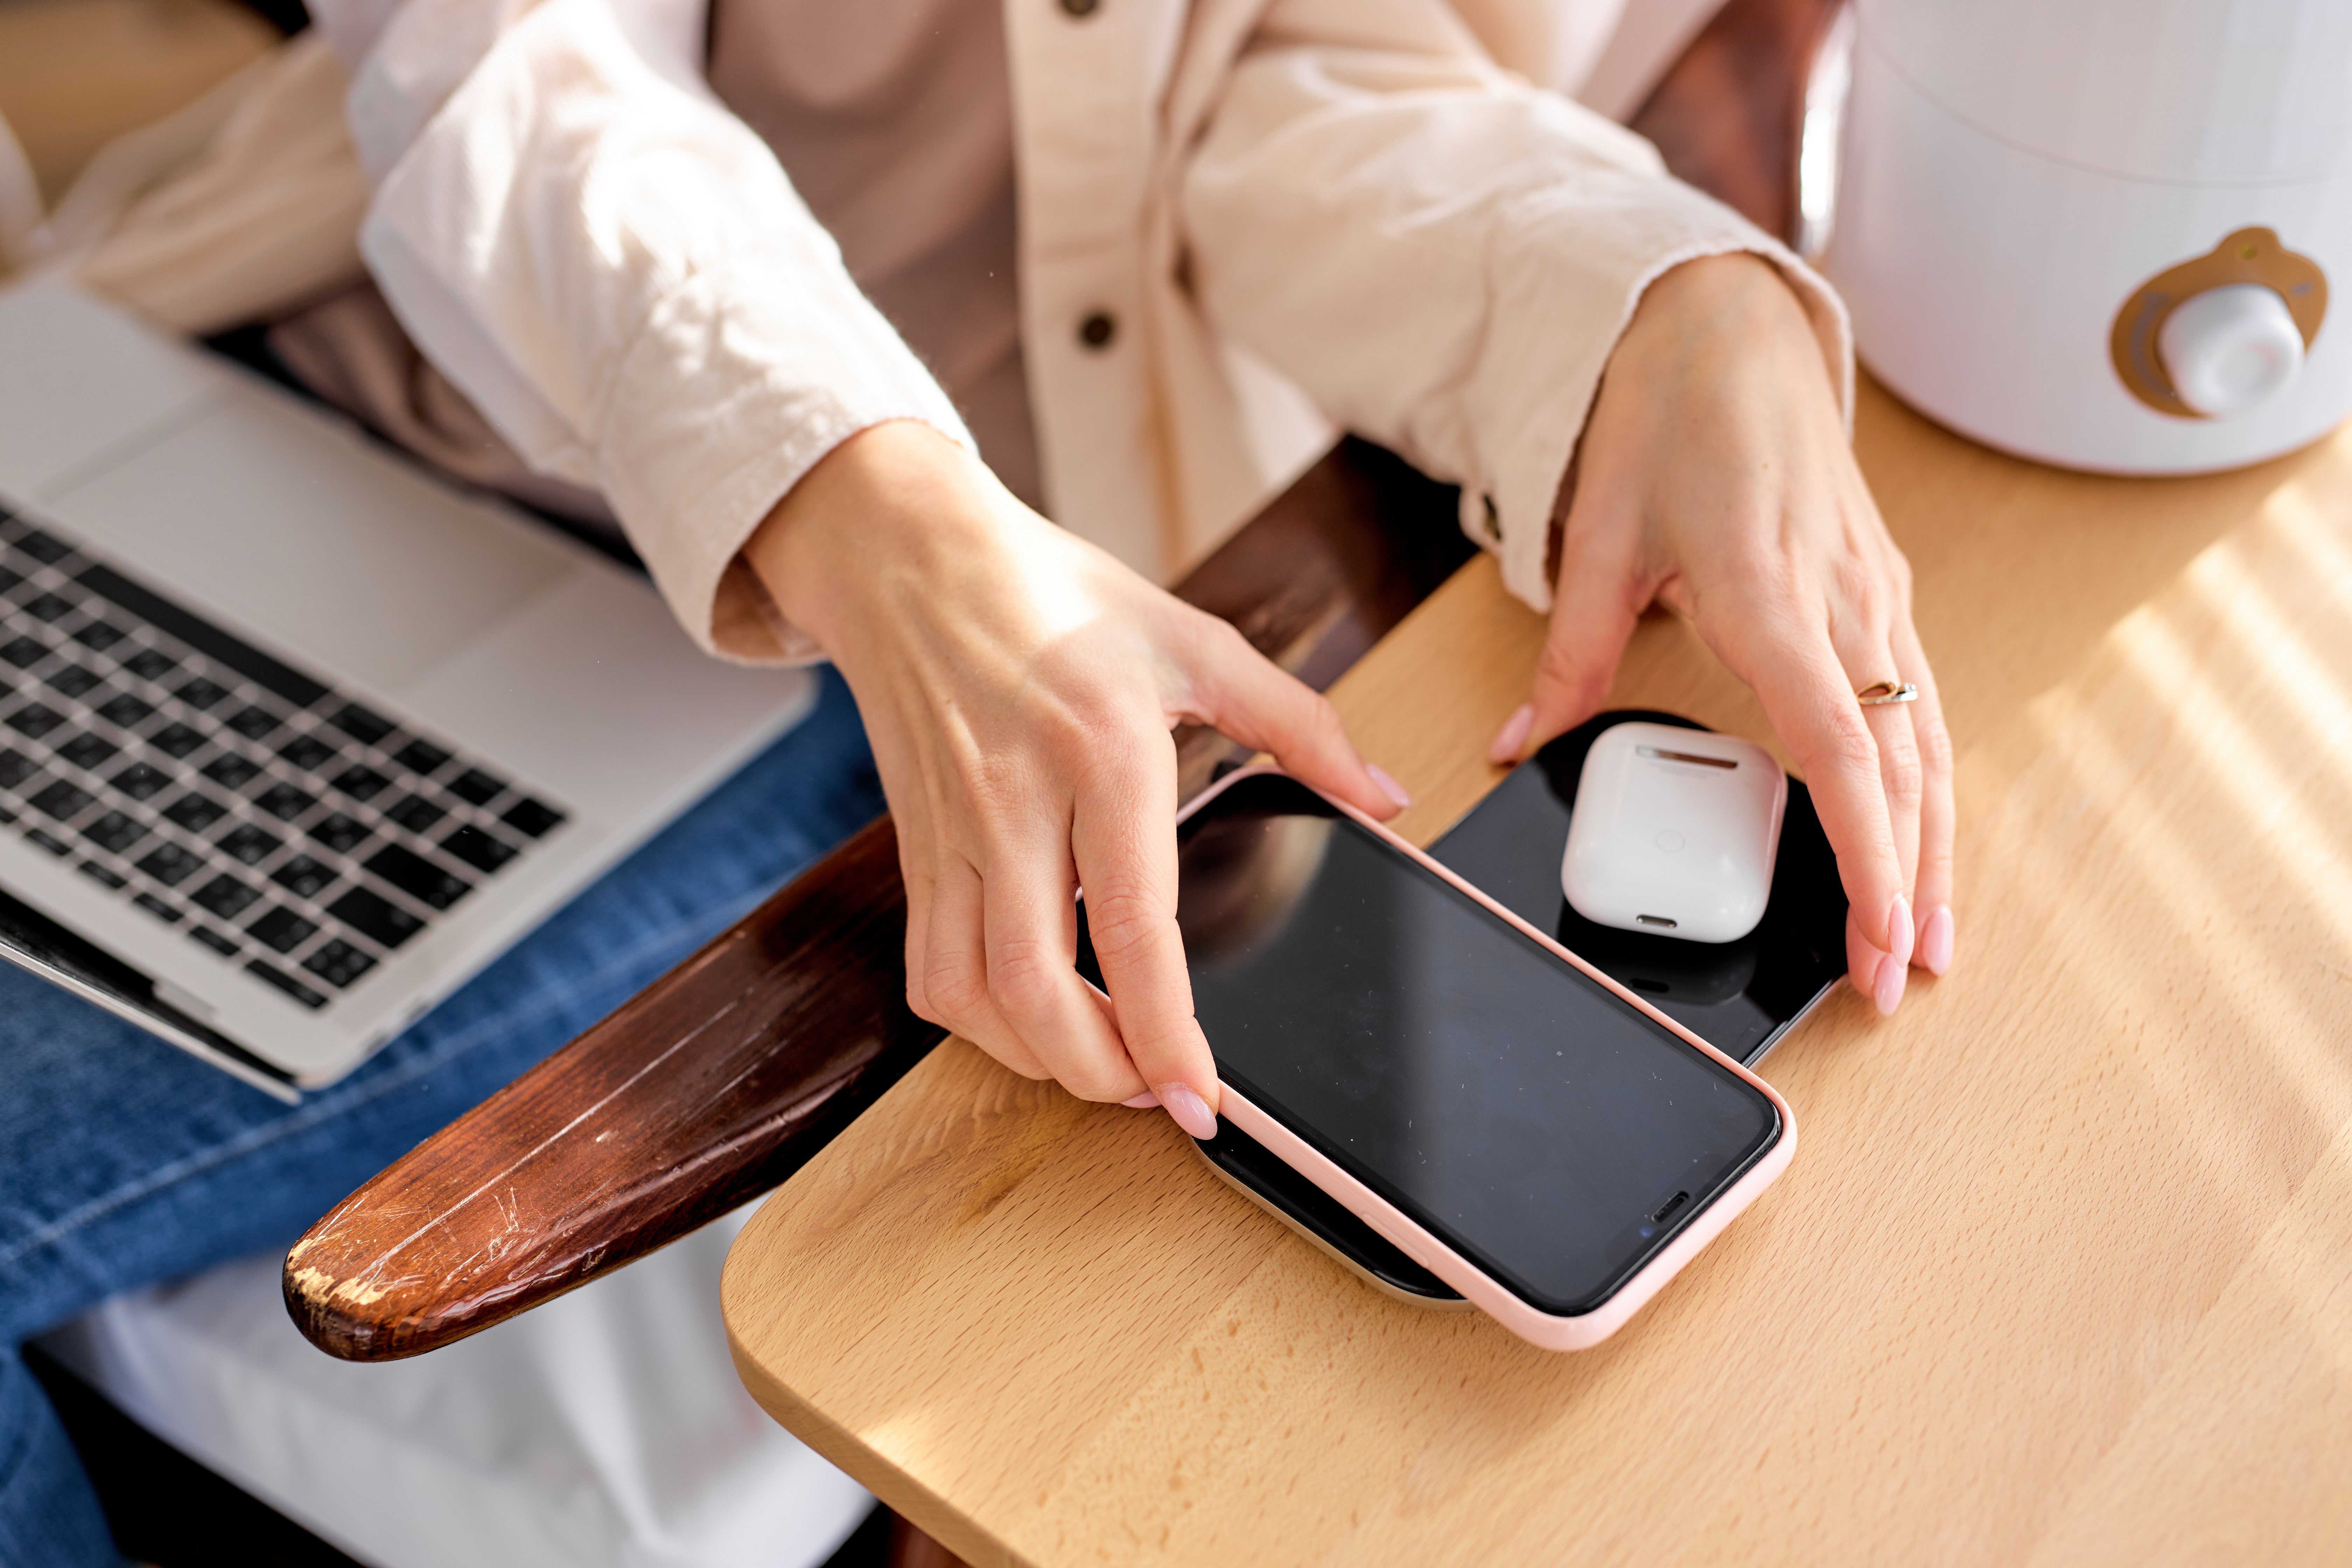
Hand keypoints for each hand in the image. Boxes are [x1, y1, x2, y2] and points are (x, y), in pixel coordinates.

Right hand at [745, 421, 1409, 1133]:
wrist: (910, 557)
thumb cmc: (1055, 594)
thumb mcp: (1193, 640)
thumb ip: (1299, 724)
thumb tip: (1386, 796)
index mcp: (1101, 749)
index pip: (1132, 925)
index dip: (1164, 1031)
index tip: (1199, 1099)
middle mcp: (1015, 800)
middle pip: (1036, 989)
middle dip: (1100, 1073)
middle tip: (1157, 1095)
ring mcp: (953, 831)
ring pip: (974, 997)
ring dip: (1040, 1059)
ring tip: (1105, 1067)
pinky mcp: (913, 849)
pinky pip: (930, 969)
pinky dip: (979, 1022)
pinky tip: (1030, 1020)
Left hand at [1490, 253, 1953, 1013]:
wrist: (1729, 327)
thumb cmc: (1669, 418)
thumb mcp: (1600, 534)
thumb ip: (1572, 654)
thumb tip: (1523, 743)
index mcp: (1769, 588)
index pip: (1838, 746)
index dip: (1868, 850)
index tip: (1881, 931)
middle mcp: (1840, 598)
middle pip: (1900, 764)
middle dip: (1912, 878)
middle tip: (1907, 974)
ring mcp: (1873, 593)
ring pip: (1926, 740)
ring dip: (1934, 842)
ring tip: (1930, 936)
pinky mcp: (1880, 589)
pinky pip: (1919, 701)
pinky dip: (1927, 781)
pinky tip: (1923, 837)